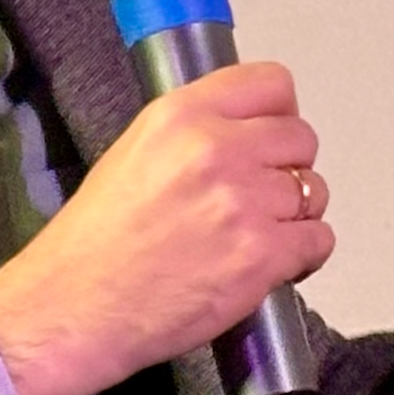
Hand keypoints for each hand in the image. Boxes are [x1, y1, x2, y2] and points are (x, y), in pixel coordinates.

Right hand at [0, 62, 332, 394]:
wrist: (74, 310)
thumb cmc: (93, 244)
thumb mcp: (134, 153)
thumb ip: (193, 133)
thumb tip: (244, 133)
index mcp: (181, 115)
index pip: (271, 84)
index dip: (280, 115)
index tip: (271, 139)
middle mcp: (217, 148)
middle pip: (301, 138)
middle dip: (288, 168)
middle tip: (261, 198)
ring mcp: (243, 201)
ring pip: (314, 191)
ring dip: (295, 215)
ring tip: (258, 236)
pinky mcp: (262, 254)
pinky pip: (319, 239)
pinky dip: (304, 254)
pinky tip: (271, 264)